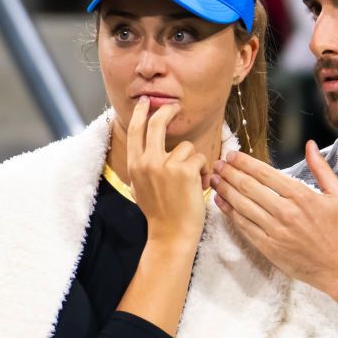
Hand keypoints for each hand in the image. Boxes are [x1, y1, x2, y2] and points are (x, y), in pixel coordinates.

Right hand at [126, 98, 211, 247]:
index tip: (145, 102)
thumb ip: (143, 166)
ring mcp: (165, 165)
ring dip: (193, 162)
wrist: (171, 234)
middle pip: (157, 124)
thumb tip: (146, 147)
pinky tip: (197, 187)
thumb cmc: (159, 213)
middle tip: (174, 106)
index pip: (135, 131)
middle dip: (167, 110)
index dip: (141, 113)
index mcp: (134, 166)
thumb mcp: (141, 187)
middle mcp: (147, 162)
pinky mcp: (184, 170)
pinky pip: (200, 159)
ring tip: (190, 182)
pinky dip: (203, 172)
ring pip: (186, 147)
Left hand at [212, 140, 337, 290]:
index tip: (233, 155)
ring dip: (225, 189)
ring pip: (242, 205)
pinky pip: (243, 226)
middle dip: (230, 172)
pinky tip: (221, 202)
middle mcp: (285, 211)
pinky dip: (229, 212)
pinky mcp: (267, 247)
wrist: (337, 267)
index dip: (245, 162)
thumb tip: (310, 145)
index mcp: (301, 195)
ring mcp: (275, 230)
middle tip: (218, 164)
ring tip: (214, 179)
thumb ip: (322, 168)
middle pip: (249, 187)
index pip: (265, 173)